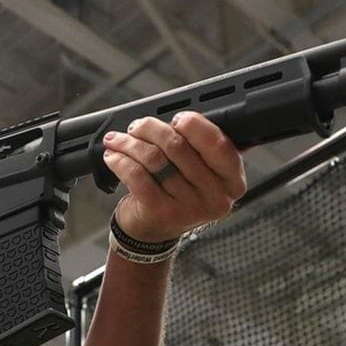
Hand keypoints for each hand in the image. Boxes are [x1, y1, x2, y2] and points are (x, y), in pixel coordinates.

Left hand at [101, 111, 245, 242]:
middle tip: (138, 126)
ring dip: (130, 143)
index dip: (195, 125)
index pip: (218, 144)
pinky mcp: (162, 213)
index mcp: (233, 181)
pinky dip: (121, 161)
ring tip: (119, 139)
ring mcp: (189, 208)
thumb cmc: (179, 193)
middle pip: (179, 147)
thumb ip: (203, 146)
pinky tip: (113, 156)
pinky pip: (137, 175)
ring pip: (155, 159)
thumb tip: (188, 115)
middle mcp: (216, 197)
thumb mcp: (202, 172)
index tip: (176, 119)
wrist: (154, 231)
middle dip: (151, 129)